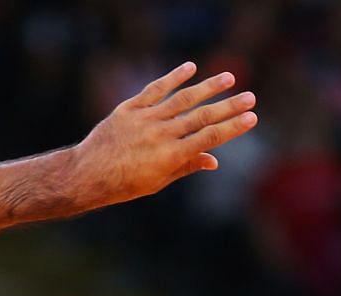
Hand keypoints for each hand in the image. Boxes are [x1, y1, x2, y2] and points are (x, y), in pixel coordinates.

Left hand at [70, 63, 257, 207]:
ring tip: (229, 78)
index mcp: (170, 156)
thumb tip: (214, 159)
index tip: (251, 118)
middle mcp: (160, 135)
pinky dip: (173, 78)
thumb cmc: (125, 183)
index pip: (208, 138)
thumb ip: (186, 166)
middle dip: (228, 107)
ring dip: (207, 87)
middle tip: (251, 97)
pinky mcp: (129, 108)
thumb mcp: (158, 181)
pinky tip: (190, 68)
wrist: (88, 173)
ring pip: (182, 99)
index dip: (232, 127)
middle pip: (201, 117)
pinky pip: (155, 90)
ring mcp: (145, 119)